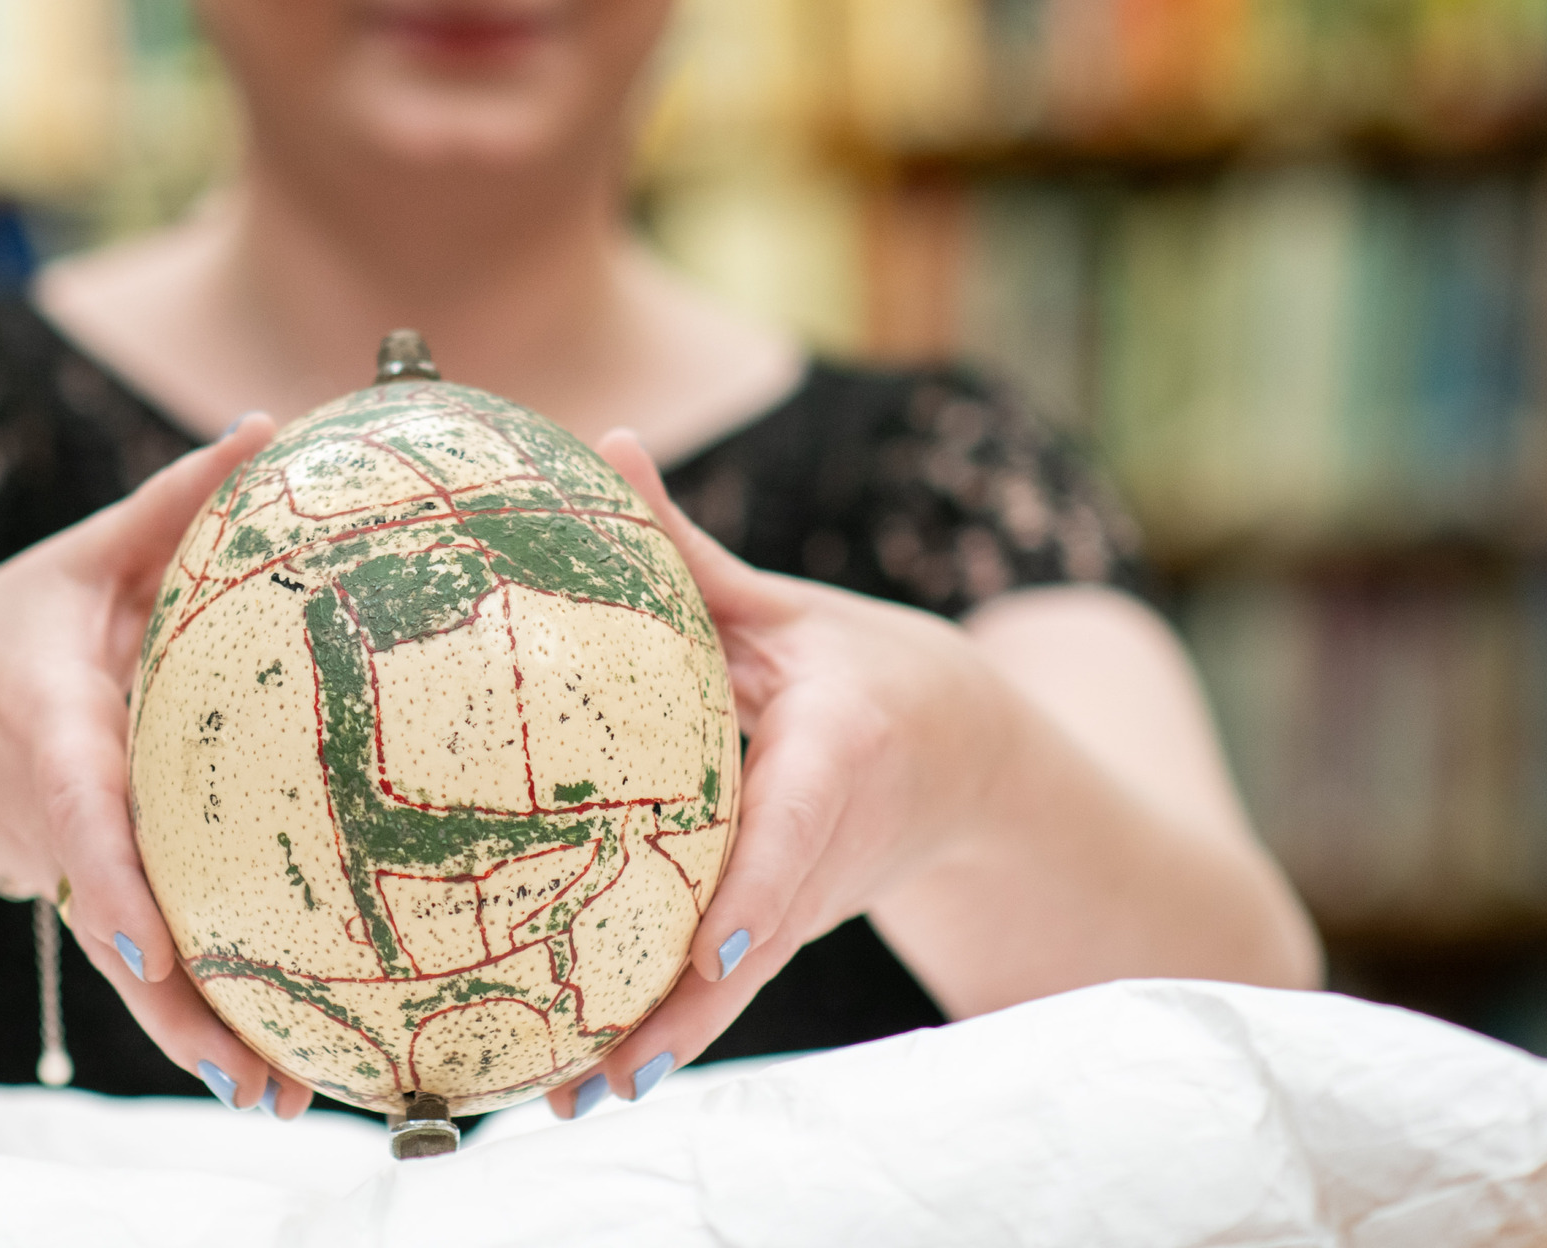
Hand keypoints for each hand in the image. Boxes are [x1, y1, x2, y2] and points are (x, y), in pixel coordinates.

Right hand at [0, 413, 320, 1115]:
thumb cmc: (19, 626)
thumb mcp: (84, 560)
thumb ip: (173, 504)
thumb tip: (269, 427)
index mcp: (47, 733)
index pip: (78, 814)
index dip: (114, 881)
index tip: (154, 946)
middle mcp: (54, 819)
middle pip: (120, 920)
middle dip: (180, 1004)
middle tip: (253, 1072)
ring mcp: (69, 870)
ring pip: (134, 966)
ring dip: (194, 1037)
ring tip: (270, 1097)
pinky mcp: (92, 895)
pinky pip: (148, 964)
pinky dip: (196, 1019)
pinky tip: (265, 1075)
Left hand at [543, 430, 1025, 1116]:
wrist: (977, 758)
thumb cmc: (869, 668)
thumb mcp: (789, 608)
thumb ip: (691, 551)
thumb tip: (607, 447)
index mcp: (843, 742)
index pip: (800, 822)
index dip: (760, 885)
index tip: (718, 944)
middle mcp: (830, 837)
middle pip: (755, 931)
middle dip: (685, 1008)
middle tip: (604, 1068)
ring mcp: (813, 896)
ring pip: (737, 981)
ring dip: (663, 1043)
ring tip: (568, 1098)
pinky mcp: (790, 926)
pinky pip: (725, 984)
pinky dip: (668, 1031)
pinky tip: (589, 1080)